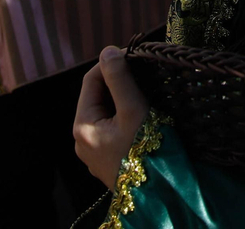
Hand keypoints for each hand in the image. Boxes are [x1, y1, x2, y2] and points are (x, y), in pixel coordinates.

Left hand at [73, 46, 148, 189]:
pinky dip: (125, 116)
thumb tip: (108, 50)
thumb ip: (119, 79)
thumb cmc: (147, 152)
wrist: (161, 194)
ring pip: (106, 113)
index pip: (91, 81)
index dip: (110, 64)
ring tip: (145, 91)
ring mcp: (95, 153)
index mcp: (83, 127)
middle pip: (97, 97)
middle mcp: (83, 142)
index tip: (134, 56)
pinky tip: (143, 113)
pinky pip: (112, 129)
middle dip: (117, 82)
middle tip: (142, 73)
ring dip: (122, 99)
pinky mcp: (108, 161)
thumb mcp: (133, 110)